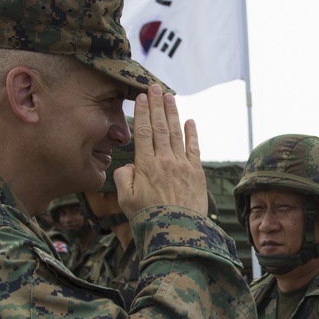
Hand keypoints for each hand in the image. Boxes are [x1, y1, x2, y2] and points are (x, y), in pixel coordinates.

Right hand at [114, 85, 208, 217]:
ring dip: (173, 113)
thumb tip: (127, 165)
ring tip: (170, 96)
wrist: (178, 232)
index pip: (142, 132)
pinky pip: (194, 148)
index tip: (141, 97)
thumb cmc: (148, 219)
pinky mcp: (196, 173)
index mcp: (145, 165)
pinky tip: (190, 121)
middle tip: (155, 87)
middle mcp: (165, 160)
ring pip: (177, 133)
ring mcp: (182, 165)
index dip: (142, 112)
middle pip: (160, 126)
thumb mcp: (125, 200)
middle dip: (157, 105)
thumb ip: (122, 178)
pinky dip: (192, 133)